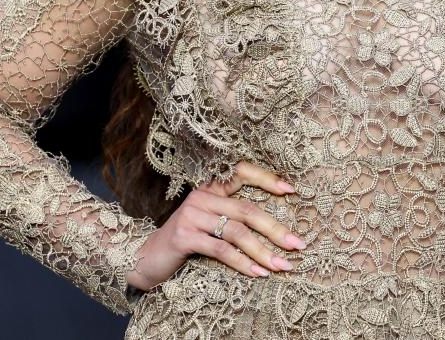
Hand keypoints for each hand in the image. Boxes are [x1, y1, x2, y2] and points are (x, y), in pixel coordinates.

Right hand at [125, 160, 305, 291]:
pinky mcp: (185, 237)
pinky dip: (242, 263)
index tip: (292, 190)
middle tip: (298, 244)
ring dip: (263, 251)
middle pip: (247, 210)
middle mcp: (201, 197)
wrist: (147, 257)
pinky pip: (221, 250)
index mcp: (210, 188)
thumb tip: (276, 229)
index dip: (267, 179)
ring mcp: (192, 215)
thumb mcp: (209, 222)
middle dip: (275, 229)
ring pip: (237, 232)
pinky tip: (257, 273)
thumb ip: (232, 216)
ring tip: (282, 265)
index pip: (241, 172)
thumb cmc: (186, 240)